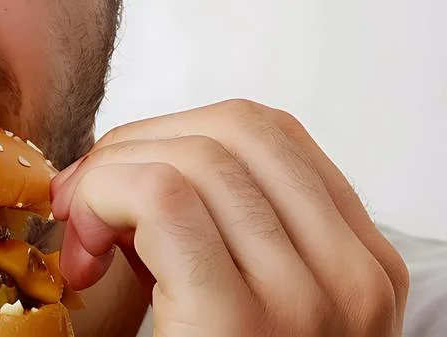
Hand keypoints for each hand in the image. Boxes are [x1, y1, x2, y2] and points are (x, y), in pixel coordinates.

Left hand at [51, 99, 408, 335]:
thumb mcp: (239, 300)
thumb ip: (220, 230)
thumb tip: (135, 154)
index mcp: (364, 268)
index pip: (270, 133)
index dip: (175, 136)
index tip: (119, 189)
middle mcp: (355, 280)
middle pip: (235, 128)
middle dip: (138, 145)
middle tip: (82, 210)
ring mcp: (311, 300)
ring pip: (192, 156)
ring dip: (107, 179)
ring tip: (82, 247)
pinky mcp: (243, 318)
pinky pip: (162, 196)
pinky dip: (103, 200)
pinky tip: (84, 257)